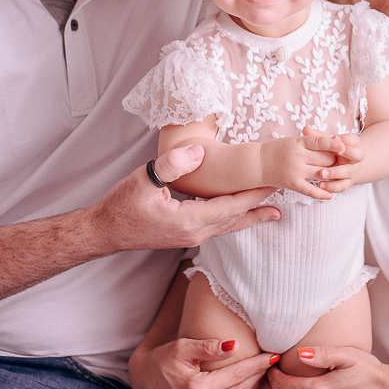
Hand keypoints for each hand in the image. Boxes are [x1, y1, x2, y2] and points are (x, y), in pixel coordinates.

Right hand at [88, 144, 279, 252]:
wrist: (104, 231)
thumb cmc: (121, 206)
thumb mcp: (144, 180)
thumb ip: (172, 165)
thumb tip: (199, 152)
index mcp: (190, 221)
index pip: (231, 206)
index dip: (254, 194)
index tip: (274, 183)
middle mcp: (195, 233)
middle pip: (236, 218)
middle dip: (259, 206)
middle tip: (284, 196)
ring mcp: (190, 236)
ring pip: (228, 225)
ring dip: (250, 216)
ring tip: (273, 212)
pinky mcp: (184, 234)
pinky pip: (217, 227)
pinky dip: (233, 218)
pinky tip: (237, 214)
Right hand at [129, 336, 277, 388]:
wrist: (143, 384)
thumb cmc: (164, 359)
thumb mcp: (182, 347)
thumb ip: (208, 347)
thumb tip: (235, 345)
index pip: (236, 375)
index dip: (257, 365)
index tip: (273, 356)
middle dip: (257, 377)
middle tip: (271, 365)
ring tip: (263, 378)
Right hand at [259, 136, 337, 199]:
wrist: (257, 163)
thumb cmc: (277, 150)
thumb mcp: (292, 140)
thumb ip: (309, 141)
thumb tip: (332, 142)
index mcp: (298, 142)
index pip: (319, 142)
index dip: (333, 144)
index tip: (344, 145)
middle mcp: (298, 156)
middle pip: (324, 158)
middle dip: (335, 160)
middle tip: (343, 162)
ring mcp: (296, 170)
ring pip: (321, 173)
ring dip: (332, 175)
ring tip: (340, 175)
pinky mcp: (292, 183)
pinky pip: (310, 190)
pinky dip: (321, 193)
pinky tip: (330, 195)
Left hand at [301, 126, 364, 193]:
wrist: (342, 164)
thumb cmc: (332, 150)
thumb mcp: (327, 142)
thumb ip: (318, 136)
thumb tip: (306, 129)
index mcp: (352, 144)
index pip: (354, 139)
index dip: (346, 139)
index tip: (336, 138)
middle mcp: (354, 158)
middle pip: (358, 154)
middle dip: (349, 152)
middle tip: (339, 152)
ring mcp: (351, 171)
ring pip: (348, 172)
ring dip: (335, 172)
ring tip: (321, 173)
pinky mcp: (346, 182)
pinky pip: (342, 186)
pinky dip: (332, 186)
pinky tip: (320, 185)